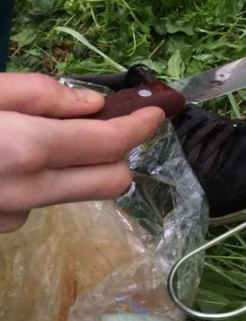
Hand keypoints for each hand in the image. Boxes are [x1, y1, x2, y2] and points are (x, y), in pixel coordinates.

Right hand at [0, 73, 164, 232]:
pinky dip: (36, 180)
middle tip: (101, 126)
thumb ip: (40, 93)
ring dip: (74, 167)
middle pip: (111, 183)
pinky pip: (37, 201)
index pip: (109, 145)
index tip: (155, 113)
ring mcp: (14, 216)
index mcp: (28, 150)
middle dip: (118, 154)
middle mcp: (30, 192)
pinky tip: (4, 163)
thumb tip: (92, 105)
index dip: (139, 127)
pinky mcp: (1, 226)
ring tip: (31, 137)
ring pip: (74, 192)